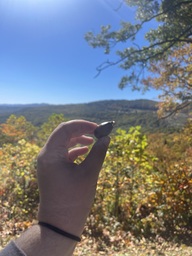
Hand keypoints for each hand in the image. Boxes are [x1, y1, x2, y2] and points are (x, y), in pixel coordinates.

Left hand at [37, 120, 109, 236]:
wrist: (59, 224)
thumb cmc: (74, 199)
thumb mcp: (89, 173)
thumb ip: (98, 153)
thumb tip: (106, 138)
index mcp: (51, 154)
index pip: (65, 129)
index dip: (83, 125)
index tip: (98, 127)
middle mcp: (46, 155)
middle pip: (63, 134)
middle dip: (81, 131)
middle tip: (97, 132)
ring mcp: (47, 163)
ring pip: (62, 143)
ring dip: (78, 139)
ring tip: (93, 141)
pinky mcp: (51, 169)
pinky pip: (62, 153)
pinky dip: (74, 150)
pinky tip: (85, 151)